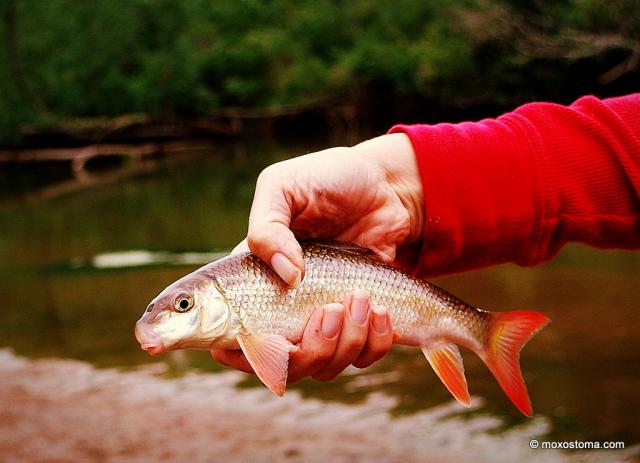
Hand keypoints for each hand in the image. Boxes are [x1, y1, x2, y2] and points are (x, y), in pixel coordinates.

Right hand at [219, 133, 421, 379]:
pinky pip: (363, 355)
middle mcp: (284, 308)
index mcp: (254, 280)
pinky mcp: (359, 322)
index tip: (258, 344)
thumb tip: (287, 276)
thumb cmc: (327, 179)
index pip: (231, 337)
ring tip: (362, 297)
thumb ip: (267, 228)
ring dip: (346, 341)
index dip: (237, 352)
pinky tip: (379, 308)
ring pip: (323, 367)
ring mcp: (322, 319)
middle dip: (308, 350)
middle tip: (329, 310)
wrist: (385, 185)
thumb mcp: (283, 185)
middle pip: (283, 365)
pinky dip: (374, 340)